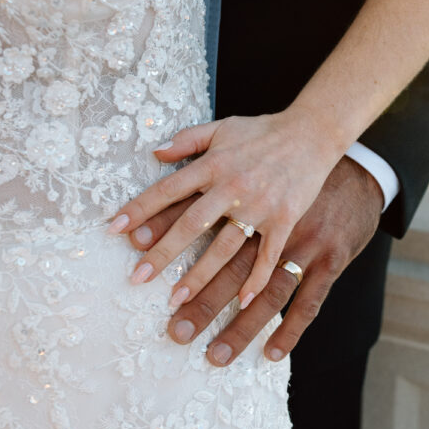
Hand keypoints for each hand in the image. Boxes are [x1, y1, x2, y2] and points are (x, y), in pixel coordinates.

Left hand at [107, 112, 340, 309]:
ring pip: (225, 246)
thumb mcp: (222, 127)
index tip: (115, 231)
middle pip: (191, 224)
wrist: (313, 132)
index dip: (140, 209)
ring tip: (177, 299)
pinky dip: (256, 279)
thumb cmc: (263, 131)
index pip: (168, 189)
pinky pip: (268, 255)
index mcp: (214, 164)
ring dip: (200, 275)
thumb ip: (187, 139)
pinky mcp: (285, 219)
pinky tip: (240, 301)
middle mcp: (233, 186)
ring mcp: (260, 205)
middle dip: (163, 253)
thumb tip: (155, 152)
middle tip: (138, 278)